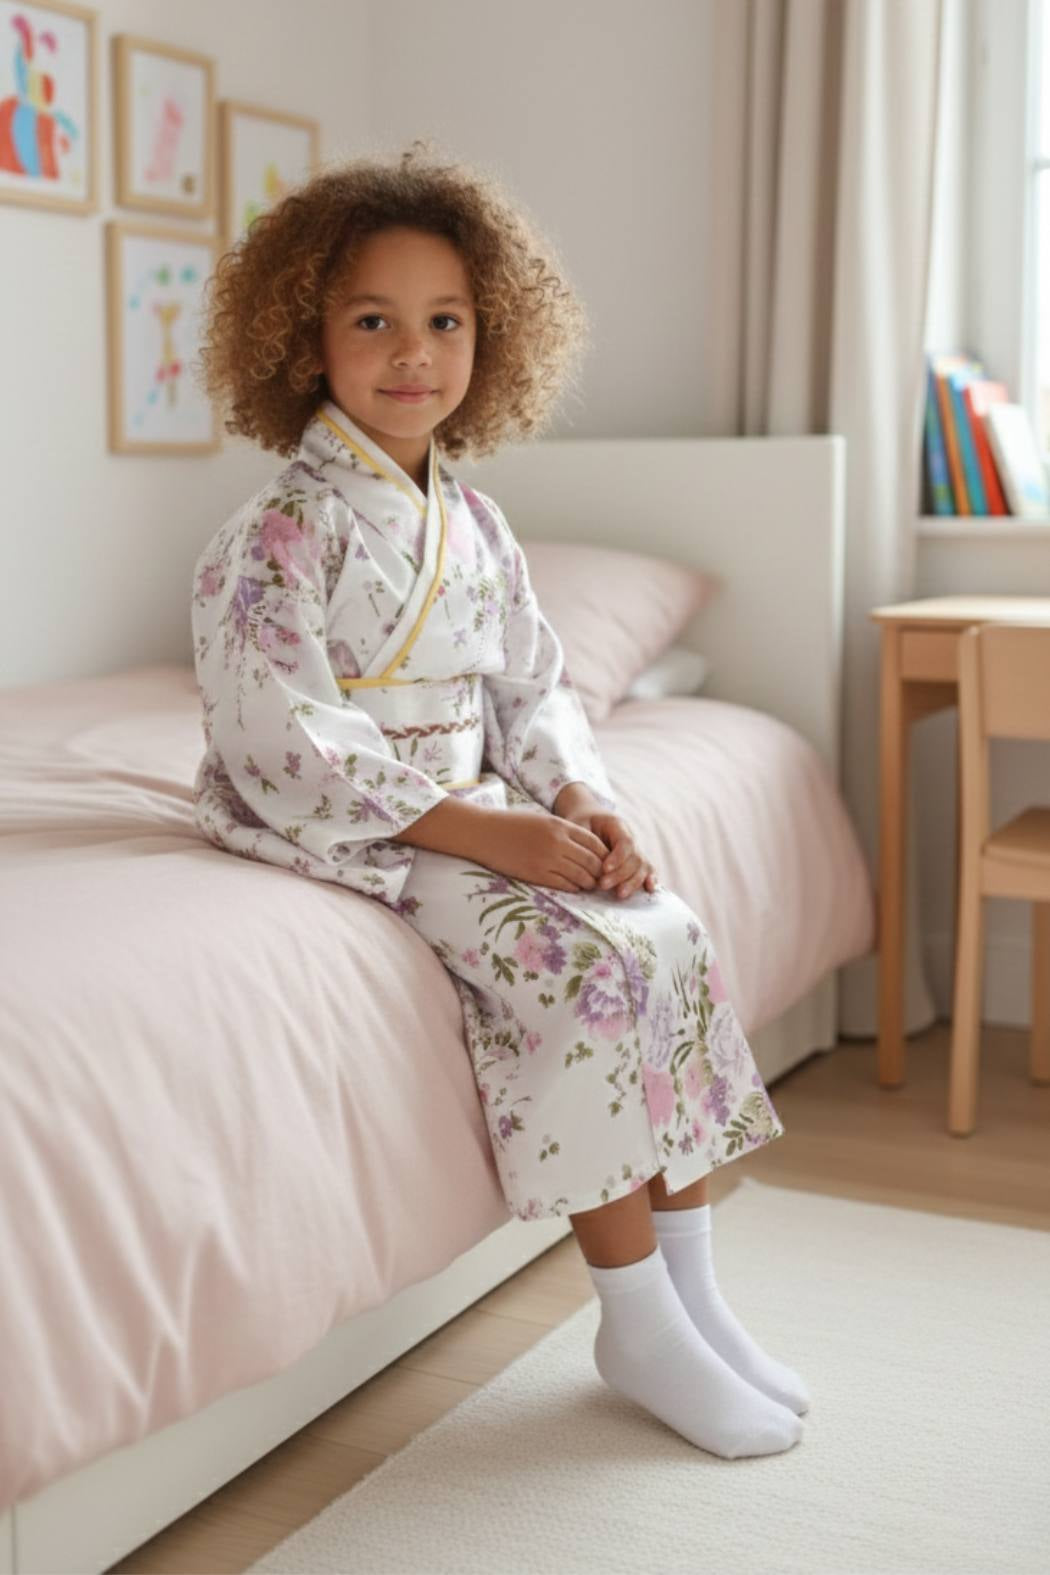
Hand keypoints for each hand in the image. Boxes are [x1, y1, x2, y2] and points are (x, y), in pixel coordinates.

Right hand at [471, 807, 610, 892]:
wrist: (484, 833)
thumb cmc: (512, 825)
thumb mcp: (542, 820)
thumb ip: (563, 831)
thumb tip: (585, 847)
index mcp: (560, 826)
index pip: (595, 843)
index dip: (604, 855)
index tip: (606, 862)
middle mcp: (558, 842)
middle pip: (592, 861)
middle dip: (600, 872)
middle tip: (603, 878)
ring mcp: (547, 859)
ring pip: (581, 876)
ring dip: (589, 883)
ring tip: (590, 885)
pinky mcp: (536, 874)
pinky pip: (564, 885)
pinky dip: (574, 888)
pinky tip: (574, 888)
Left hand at [562, 809, 658, 900]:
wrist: (590, 819)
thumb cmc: (581, 823)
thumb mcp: (578, 824)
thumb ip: (582, 840)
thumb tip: (584, 860)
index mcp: (617, 825)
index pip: (625, 842)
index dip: (618, 857)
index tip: (604, 869)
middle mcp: (631, 837)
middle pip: (635, 857)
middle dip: (621, 874)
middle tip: (603, 885)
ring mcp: (635, 849)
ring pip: (642, 866)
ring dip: (632, 882)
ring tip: (619, 894)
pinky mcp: (636, 861)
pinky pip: (648, 870)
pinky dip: (650, 879)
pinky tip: (649, 889)